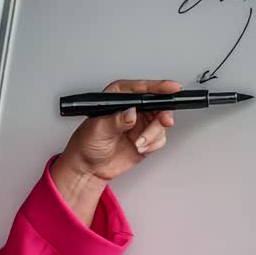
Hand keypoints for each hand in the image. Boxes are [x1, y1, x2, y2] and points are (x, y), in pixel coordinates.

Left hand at [56, 78, 180, 182]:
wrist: (88, 168)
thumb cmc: (86, 144)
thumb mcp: (99, 129)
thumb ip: (116, 120)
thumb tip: (131, 113)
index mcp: (118, 98)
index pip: (140, 88)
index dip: (157, 86)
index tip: (170, 88)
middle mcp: (131, 109)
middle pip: (157, 103)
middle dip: (162, 113)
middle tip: (163, 120)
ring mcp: (139, 124)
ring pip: (161, 122)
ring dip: (153, 134)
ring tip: (140, 142)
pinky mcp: (145, 138)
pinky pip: (160, 138)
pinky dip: (153, 144)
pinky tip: (140, 147)